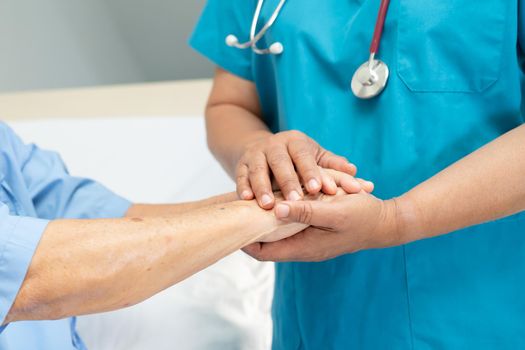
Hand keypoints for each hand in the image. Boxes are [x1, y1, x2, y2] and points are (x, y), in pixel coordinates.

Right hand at [236, 130, 359, 208]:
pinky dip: (243, 187)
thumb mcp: (315, 157)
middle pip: (280, 162)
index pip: (304, 155)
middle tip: (296, 201)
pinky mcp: (241, 164)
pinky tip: (246, 200)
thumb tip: (354, 171)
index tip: (317, 188)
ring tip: (269, 205)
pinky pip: (240, 175)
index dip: (310, 171)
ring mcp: (255, 154)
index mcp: (295, 141)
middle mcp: (274, 145)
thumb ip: (332, 165)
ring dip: (262, 187)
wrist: (264, 150)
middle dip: (287, 181)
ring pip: (258, 169)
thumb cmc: (297, 158)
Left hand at [244, 192, 403, 261]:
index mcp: (304, 248)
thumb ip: (305, 211)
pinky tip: (276, 196)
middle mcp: (302, 247)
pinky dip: (281, 212)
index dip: (244, 239)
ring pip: (277, 232)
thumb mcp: (334, 211)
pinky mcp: (314, 230)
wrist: (386, 222)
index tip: (232, 221)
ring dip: (266, 218)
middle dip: (252, 227)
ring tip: (252, 200)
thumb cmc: (363, 217)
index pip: (263, 251)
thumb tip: (276, 209)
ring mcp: (308, 240)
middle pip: (266, 243)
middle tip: (238, 207)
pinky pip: (290, 225)